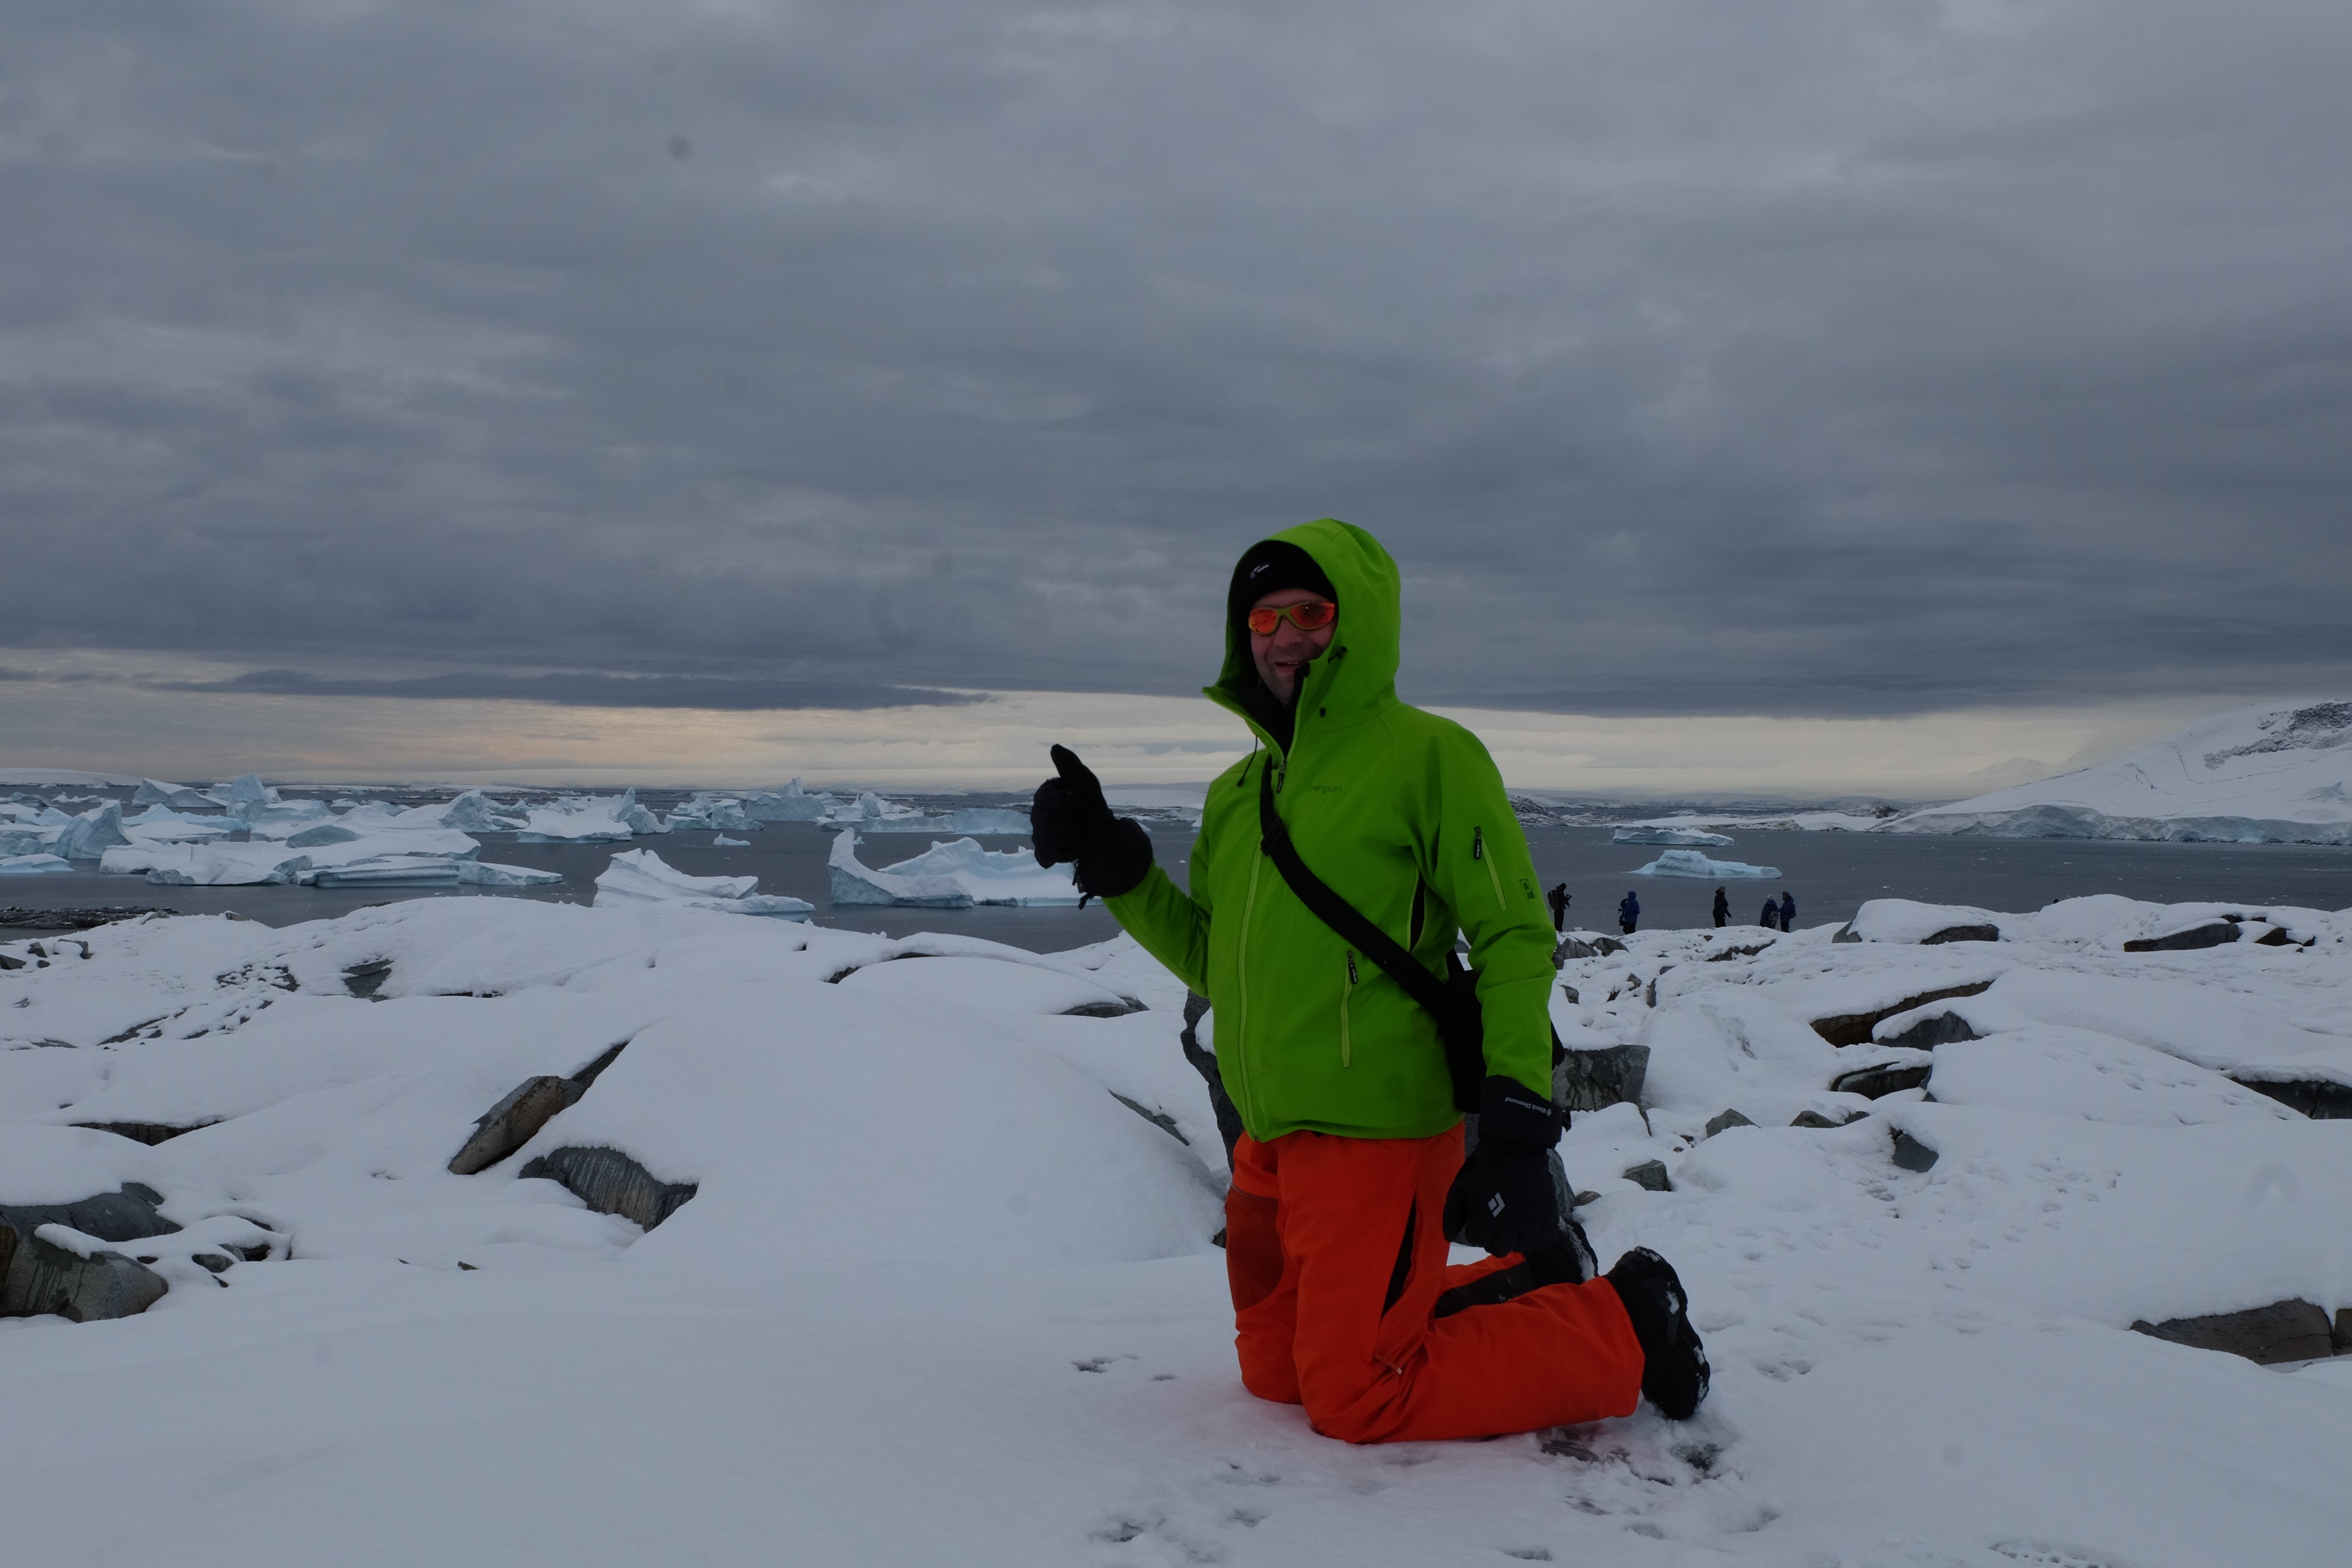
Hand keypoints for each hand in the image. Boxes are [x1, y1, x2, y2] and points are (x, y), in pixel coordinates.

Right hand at [1030, 744, 1152, 899]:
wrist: (1103, 833)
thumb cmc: (1092, 804)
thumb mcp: (1086, 782)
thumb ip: (1071, 764)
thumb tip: (1054, 747)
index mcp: (1045, 796)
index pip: (1043, 798)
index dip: (1062, 802)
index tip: (1076, 801)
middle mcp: (1038, 814)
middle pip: (1042, 820)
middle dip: (1066, 822)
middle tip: (1080, 821)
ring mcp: (1039, 834)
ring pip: (1044, 839)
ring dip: (1069, 837)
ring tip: (1081, 835)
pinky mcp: (1044, 852)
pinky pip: (1047, 855)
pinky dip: (1066, 852)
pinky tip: (1076, 848)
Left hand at [1444, 1138, 1560, 1255]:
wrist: (1516, 1153)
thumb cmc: (1485, 1171)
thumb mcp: (1460, 1188)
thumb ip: (1451, 1214)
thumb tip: (1449, 1237)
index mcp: (1486, 1221)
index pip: (1477, 1240)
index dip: (1476, 1230)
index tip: (1479, 1220)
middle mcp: (1509, 1228)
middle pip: (1499, 1249)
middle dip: (1493, 1240)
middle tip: (1495, 1228)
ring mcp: (1531, 1224)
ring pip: (1521, 1248)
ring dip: (1514, 1241)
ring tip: (1512, 1229)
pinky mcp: (1548, 1218)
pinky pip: (1545, 1242)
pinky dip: (1537, 1240)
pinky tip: (1530, 1231)